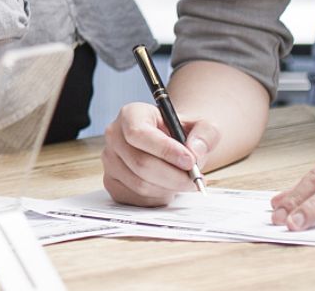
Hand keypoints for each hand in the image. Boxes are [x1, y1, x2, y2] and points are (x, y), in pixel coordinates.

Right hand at [102, 101, 217, 205]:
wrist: (172, 146)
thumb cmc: (183, 134)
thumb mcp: (202, 126)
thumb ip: (205, 135)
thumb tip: (195, 152)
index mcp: (131, 114)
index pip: (138, 133)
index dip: (165, 150)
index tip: (190, 161)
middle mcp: (114, 136)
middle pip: (140, 163)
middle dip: (174, 176)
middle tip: (195, 179)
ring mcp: (110, 160)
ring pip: (140, 184)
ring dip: (169, 188)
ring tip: (182, 180)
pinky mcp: (112, 182)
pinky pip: (137, 199)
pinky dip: (159, 198)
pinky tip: (167, 186)